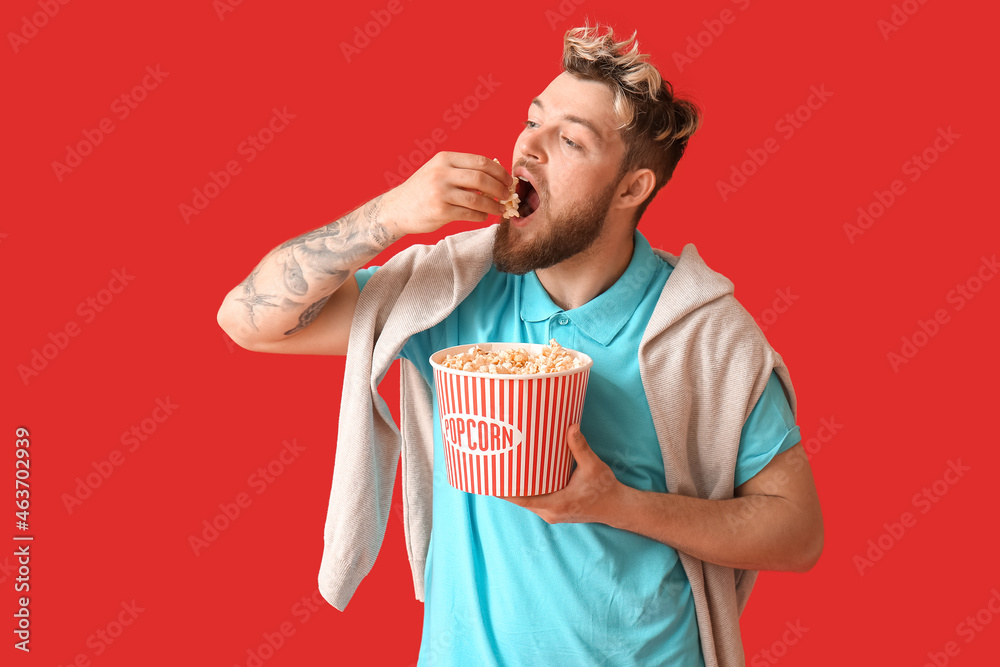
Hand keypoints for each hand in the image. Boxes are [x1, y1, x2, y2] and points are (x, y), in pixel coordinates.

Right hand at [382, 152, 512, 235]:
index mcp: (445, 159)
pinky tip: (483, 216)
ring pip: (478, 199)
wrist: (397, 209)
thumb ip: (462, 170)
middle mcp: (442, 173)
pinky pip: (469, 214)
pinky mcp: (440, 211)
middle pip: (482, 179)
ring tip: (500, 209)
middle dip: (500, 188)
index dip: (499, 172)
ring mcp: (440, 192)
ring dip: (494, 205)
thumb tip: (495, 176)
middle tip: (507, 195)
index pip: (481, 162)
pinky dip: (481, 216)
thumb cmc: (423, 190)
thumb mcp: (438, 171)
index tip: (508, 180)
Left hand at [500, 424, 625, 523]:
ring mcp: (552, 513)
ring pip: (528, 500)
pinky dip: (528, 489)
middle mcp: (550, 512)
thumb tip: (571, 427)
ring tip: (506, 469)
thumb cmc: (605, 489)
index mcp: (555, 505)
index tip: (491, 479)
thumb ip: (580, 448)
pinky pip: (536, 500)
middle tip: (496, 465)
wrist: (617, 507)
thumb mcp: (593, 467)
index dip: (504, 490)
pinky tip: (524, 476)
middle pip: (521, 499)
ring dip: (518, 487)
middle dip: (508, 484)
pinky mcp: (555, 510)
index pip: (522, 499)